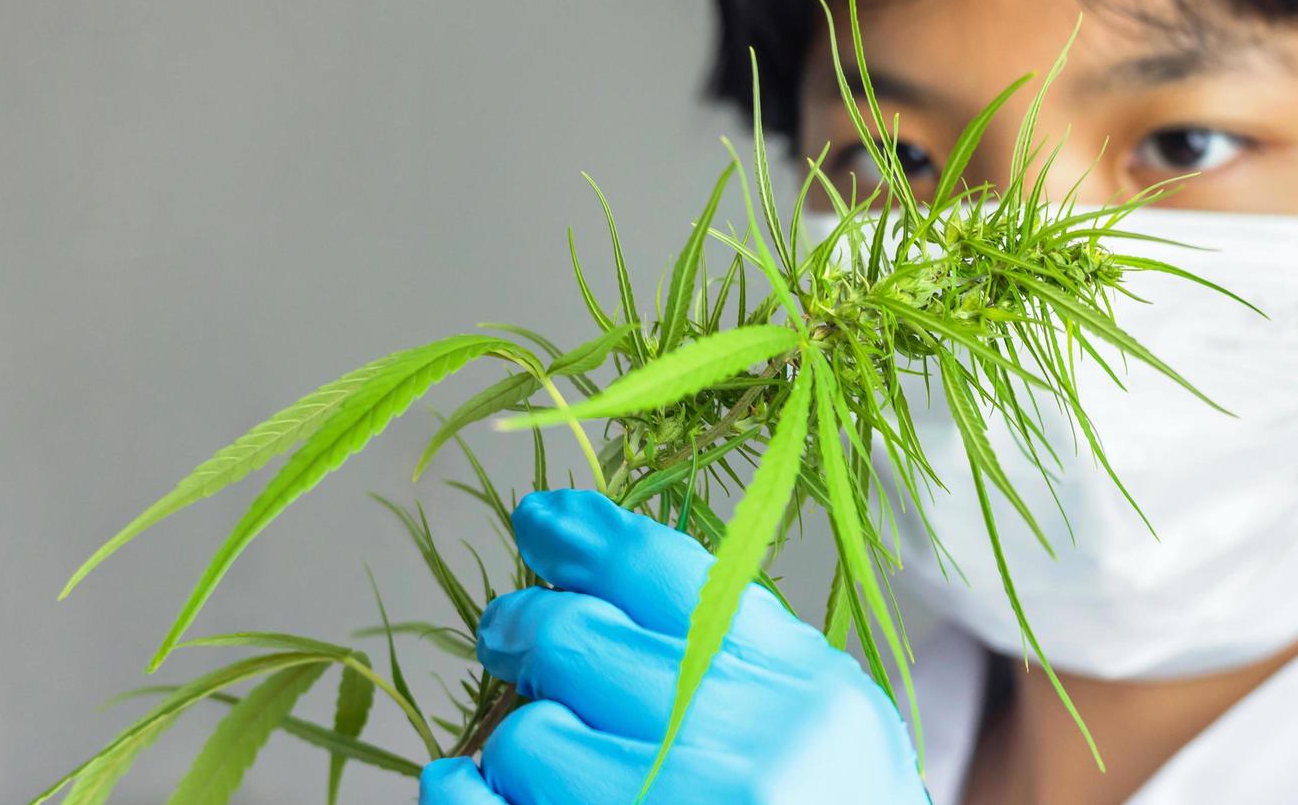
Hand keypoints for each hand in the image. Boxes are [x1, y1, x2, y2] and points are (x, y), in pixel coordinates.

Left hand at [417, 489, 926, 803]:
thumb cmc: (837, 804)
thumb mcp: (829, 711)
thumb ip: (743, 642)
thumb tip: (611, 563)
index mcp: (795, 687)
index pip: (663, 574)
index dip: (582, 535)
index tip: (540, 520)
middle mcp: (740, 750)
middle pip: (575, 640)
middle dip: (518, 625)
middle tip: (506, 632)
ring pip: (526, 738)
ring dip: (513, 732)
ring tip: (536, 742)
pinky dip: (459, 792)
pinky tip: (462, 781)